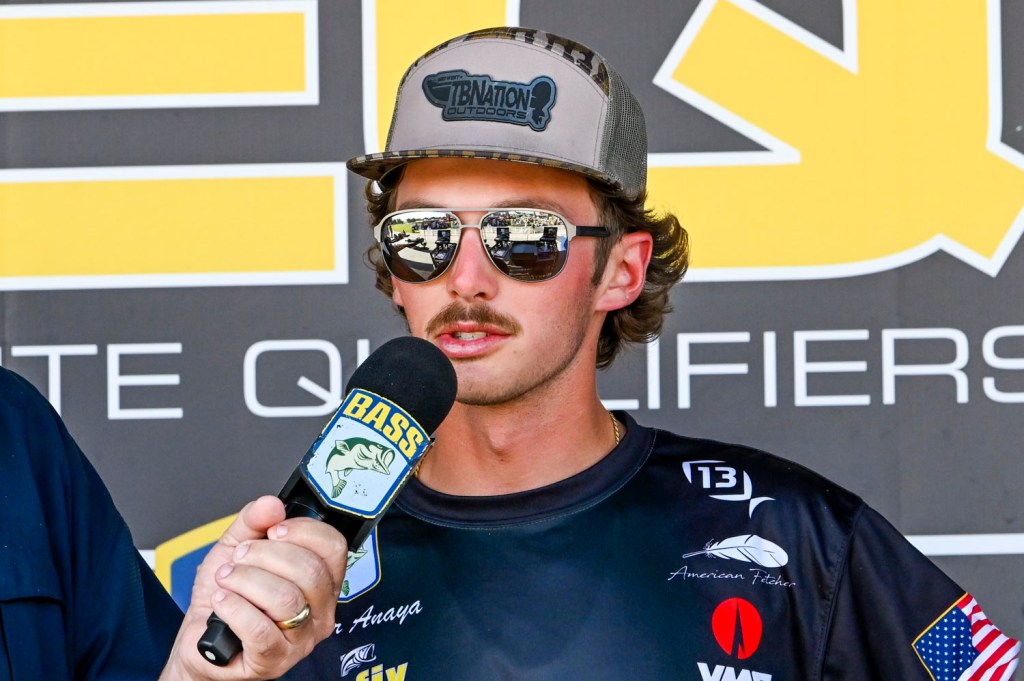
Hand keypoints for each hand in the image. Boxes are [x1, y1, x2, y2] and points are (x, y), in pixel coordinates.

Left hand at [159, 496, 347, 679]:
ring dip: (246, 581)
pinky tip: (222, 602)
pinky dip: (235, 608)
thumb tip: (272, 504)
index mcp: (321, 581)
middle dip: (266, 555)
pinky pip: (260, 630)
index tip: (274, 530)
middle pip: (310, 571)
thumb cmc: (226, 597)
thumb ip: (253, 522)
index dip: (305, 531)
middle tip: (240, 556)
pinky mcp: (274, 660)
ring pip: (286, 599)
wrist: (198, 639)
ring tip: (226, 579)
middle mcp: (320, 611)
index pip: (334, 548)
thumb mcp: (236, 548)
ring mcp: (301, 640)